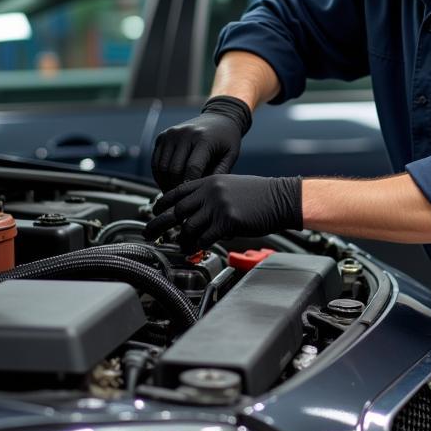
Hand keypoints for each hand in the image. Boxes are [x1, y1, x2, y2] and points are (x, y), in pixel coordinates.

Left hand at [143, 174, 302, 250]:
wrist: (281, 198)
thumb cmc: (260, 194)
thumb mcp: (231, 185)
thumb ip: (210, 195)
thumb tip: (193, 211)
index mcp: (210, 181)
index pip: (178, 191)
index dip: (162, 203)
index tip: (154, 211)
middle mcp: (211, 191)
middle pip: (176, 210)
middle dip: (159, 223)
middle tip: (149, 233)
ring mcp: (219, 206)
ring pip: (189, 227)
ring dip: (181, 240)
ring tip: (179, 246)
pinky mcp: (228, 221)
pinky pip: (204, 238)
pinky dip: (197, 246)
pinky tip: (195, 249)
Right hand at [151, 95, 251, 191]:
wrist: (219, 117)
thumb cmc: (226, 139)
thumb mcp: (230, 155)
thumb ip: (220, 173)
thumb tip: (204, 193)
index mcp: (203, 138)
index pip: (192, 168)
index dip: (189, 186)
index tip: (191, 200)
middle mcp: (185, 134)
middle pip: (174, 169)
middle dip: (176, 187)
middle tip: (181, 201)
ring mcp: (172, 134)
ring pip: (162, 167)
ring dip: (165, 183)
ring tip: (174, 193)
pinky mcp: (163, 136)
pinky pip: (156, 161)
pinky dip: (159, 175)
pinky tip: (168, 182)